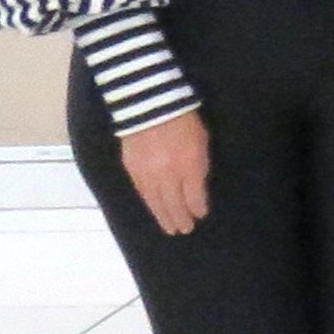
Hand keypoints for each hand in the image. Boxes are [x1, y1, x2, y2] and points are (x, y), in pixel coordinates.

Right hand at [118, 110, 211, 235]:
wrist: (149, 103)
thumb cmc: (184, 118)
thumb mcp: (202, 141)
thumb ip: (199, 166)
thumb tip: (198, 188)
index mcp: (189, 164)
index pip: (194, 197)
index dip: (197, 209)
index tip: (199, 216)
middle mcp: (167, 173)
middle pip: (174, 204)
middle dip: (180, 219)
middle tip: (183, 230)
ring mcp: (147, 172)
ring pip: (155, 202)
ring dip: (163, 216)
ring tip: (169, 228)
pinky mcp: (132, 168)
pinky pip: (141, 192)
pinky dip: (149, 203)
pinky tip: (153, 208)